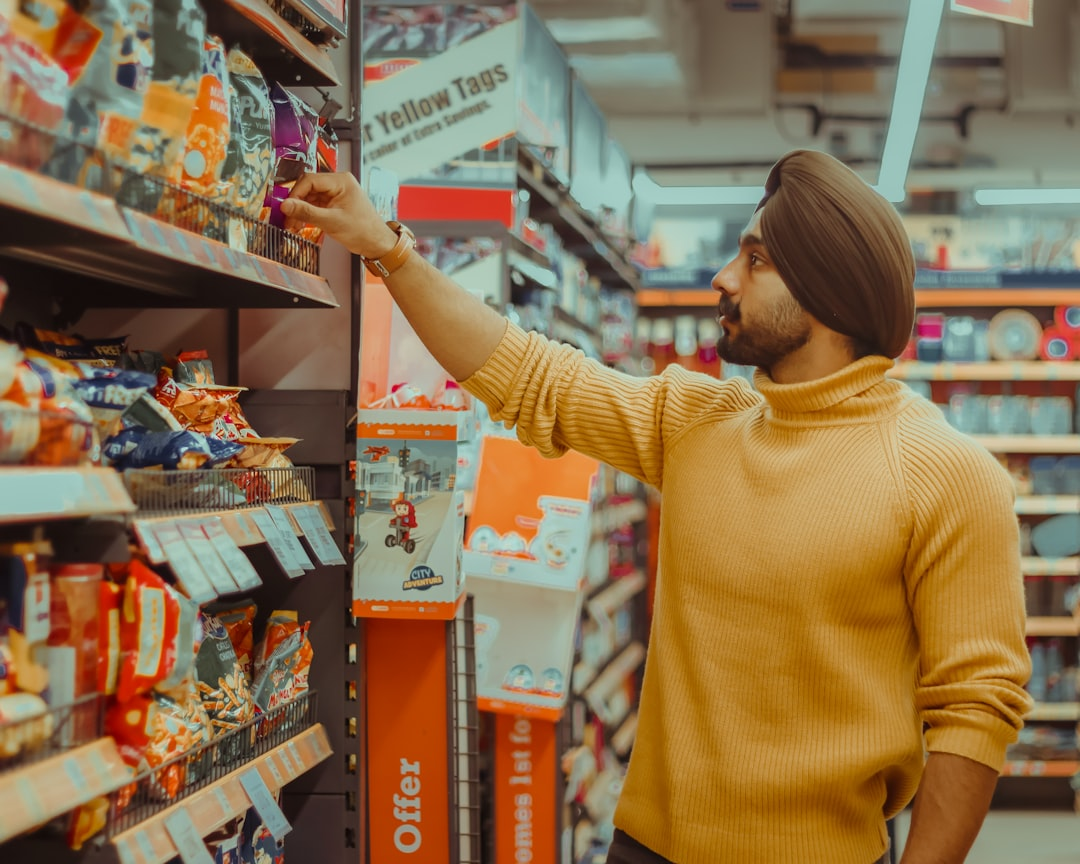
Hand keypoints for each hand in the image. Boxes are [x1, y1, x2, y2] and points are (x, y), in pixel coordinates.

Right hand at [280, 172, 397, 258]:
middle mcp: (338, 184)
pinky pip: (315, 205)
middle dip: (296, 204)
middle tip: (287, 218)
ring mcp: (336, 194)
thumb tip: (285, 205)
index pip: (310, 180)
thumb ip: (307, 213)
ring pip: (310, 197)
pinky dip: (307, 215)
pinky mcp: (334, 204)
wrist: (377, 244)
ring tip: (292, 225)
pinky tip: (299, 224)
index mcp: (341, 181)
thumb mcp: (331, 222)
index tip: (286, 207)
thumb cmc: (363, 231)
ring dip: (300, 211)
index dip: (295, 194)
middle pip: (308, 188)